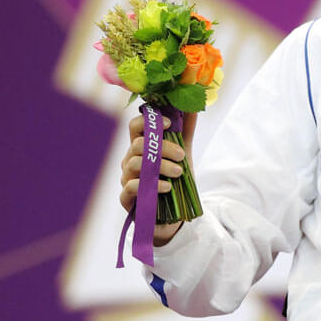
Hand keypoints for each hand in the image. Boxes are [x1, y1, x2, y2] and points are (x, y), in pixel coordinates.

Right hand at [119, 111, 197, 244]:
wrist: (173, 214)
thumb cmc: (173, 179)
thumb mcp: (183, 152)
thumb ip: (186, 130)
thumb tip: (194, 106)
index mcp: (141, 146)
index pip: (135, 126)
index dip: (149, 120)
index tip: (170, 123)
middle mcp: (130, 160)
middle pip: (138, 144)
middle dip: (162, 147)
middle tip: (181, 155)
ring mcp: (126, 178)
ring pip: (135, 164)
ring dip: (160, 166)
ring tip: (178, 172)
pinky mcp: (126, 197)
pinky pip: (131, 186)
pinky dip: (151, 185)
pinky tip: (166, 187)